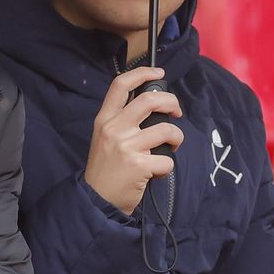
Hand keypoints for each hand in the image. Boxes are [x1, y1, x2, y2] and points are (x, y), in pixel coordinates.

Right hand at [84, 67, 182, 214]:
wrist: (96, 200)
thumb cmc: (105, 168)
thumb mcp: (104, 137)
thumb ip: (122, 120)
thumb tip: (153, 104)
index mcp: (105, 119)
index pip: (120, 84)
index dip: (142, 73)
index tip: (159, 73)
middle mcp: (114, 129)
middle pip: (150, 100)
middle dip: (171, 102)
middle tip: (176, 112)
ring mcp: (127, 146)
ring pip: (166, 129)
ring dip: (176, 138)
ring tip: (171, 146)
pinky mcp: (140, 165)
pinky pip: (167, 160)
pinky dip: (167, 167)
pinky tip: (157, 172)